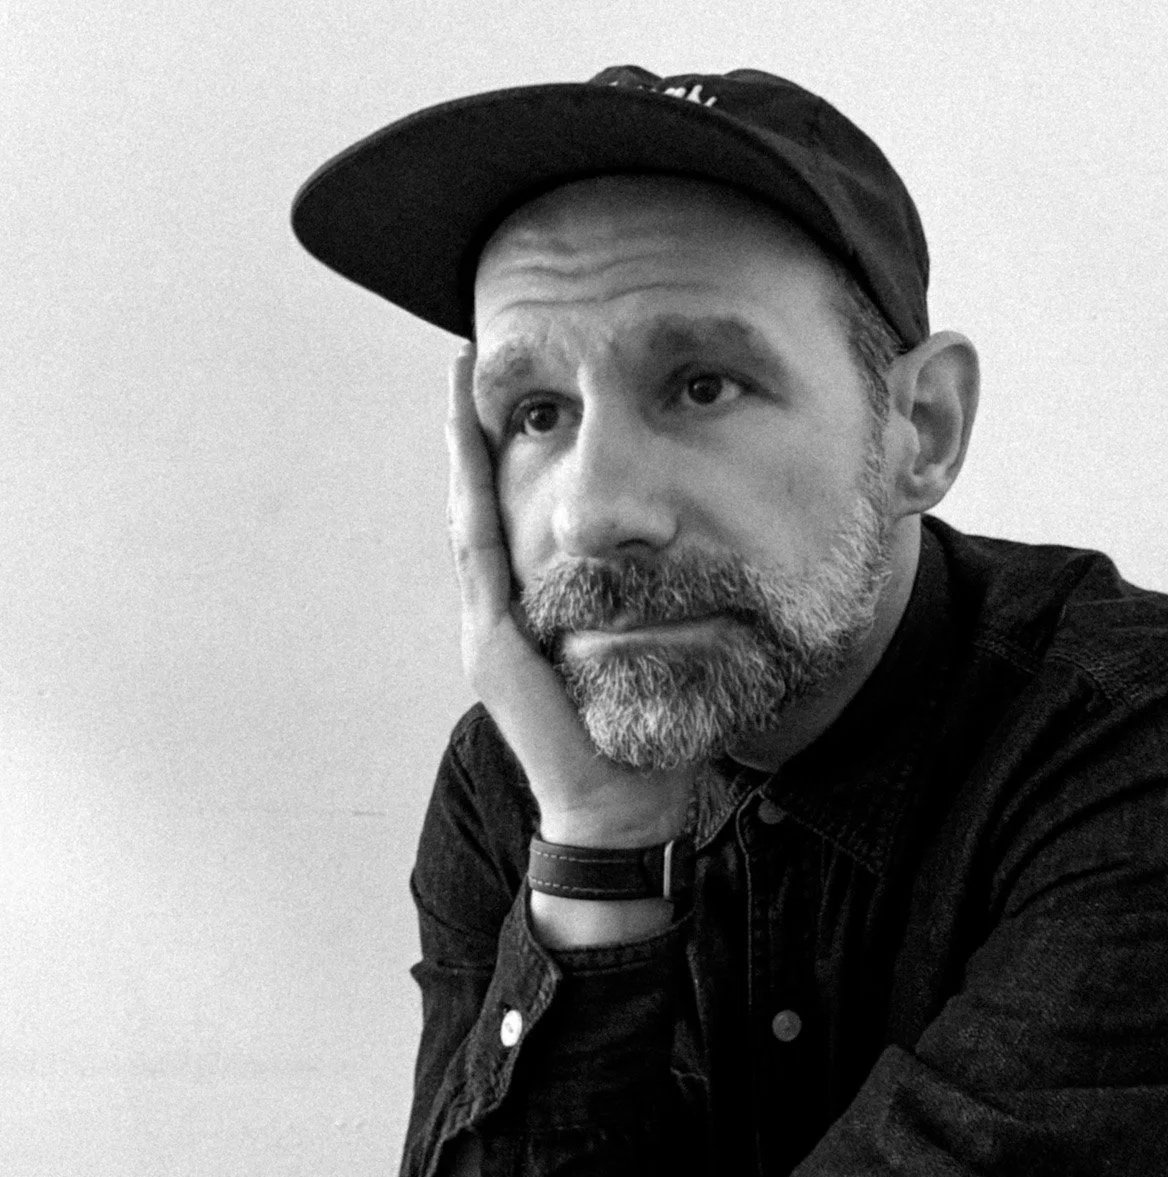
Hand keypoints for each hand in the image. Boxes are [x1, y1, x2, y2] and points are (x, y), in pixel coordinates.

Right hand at [445, 344, 694, 852]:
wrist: (622, 809)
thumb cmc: (648, 740)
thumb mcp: (656, 654)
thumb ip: (659, 609)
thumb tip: (697, 564)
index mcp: (536, 619)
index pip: (514, 524)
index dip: (505, 462)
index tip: (512, 399)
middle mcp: (501, 617)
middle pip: (480, 508)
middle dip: (473, 439)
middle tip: (470, 367)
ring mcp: (489, 629)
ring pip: (470, 517)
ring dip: (462, 449)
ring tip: (460, 383)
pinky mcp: (494, 644)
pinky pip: (479, 550)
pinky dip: (472, 490)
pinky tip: (471, 437)